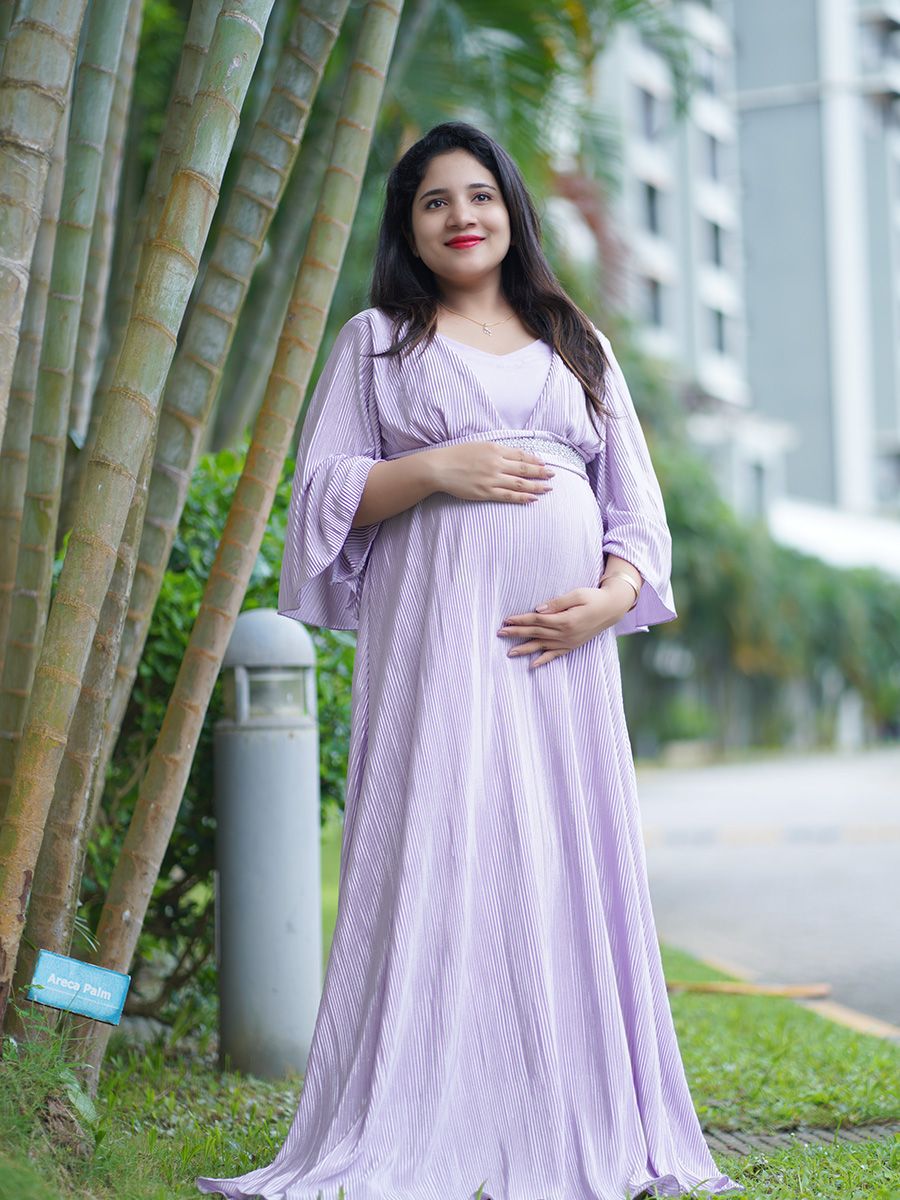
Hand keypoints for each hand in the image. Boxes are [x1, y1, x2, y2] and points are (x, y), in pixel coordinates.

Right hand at [428, 441, 554, 503]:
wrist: (439, 467)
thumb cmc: (456, 455)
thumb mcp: (478, 445)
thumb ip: (495, 449)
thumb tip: (511, 454)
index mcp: (494, 449)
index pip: (521, 455)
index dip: (535, 460)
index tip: (545, 463)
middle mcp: (496, 463)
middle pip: (525, 469)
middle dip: (541, 472)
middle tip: (553, 475)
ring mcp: (492, 479)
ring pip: (520, 483)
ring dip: (536, 486)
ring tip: (548, 489)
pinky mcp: (486, 492)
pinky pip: (508, 496)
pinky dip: (522, 497)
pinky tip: (532, 499)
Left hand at [497, 586, 630, 668]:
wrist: (612, 609)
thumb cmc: (594, 598)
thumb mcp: (577, 594)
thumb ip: (557, 603)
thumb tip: (538, 609)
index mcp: (565, 620)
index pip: (537, 620)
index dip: (521, 620)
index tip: (506, 620)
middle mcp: (565, 634)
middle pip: (536, 633)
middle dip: (517, 633)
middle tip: (500, 634)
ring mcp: (569, 642)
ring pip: (542, 646)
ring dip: (525, 649)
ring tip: (510, 653)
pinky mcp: (572, 645)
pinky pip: (555, 655)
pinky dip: (543, 660)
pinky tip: (532, 665)